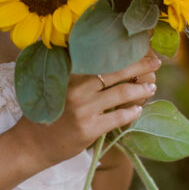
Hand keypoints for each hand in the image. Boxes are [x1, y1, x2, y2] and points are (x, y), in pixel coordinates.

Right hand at [12, 54, 160, 168]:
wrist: (32, 143)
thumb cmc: (48, 111)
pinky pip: (119, 117)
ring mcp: (82, 108)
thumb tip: (107, 58)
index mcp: (68, 72)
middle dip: (141, 65)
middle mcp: (75, 87)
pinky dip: (132, 111)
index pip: (101, 56)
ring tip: (151, 87)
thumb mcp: (57, 84)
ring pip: (122, 93)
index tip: (141, 46)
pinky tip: (139, 109)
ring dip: (141, 89)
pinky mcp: (88, 129)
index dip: (124, 51)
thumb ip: (77, 71)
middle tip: (156, 62)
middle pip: (116, 70)